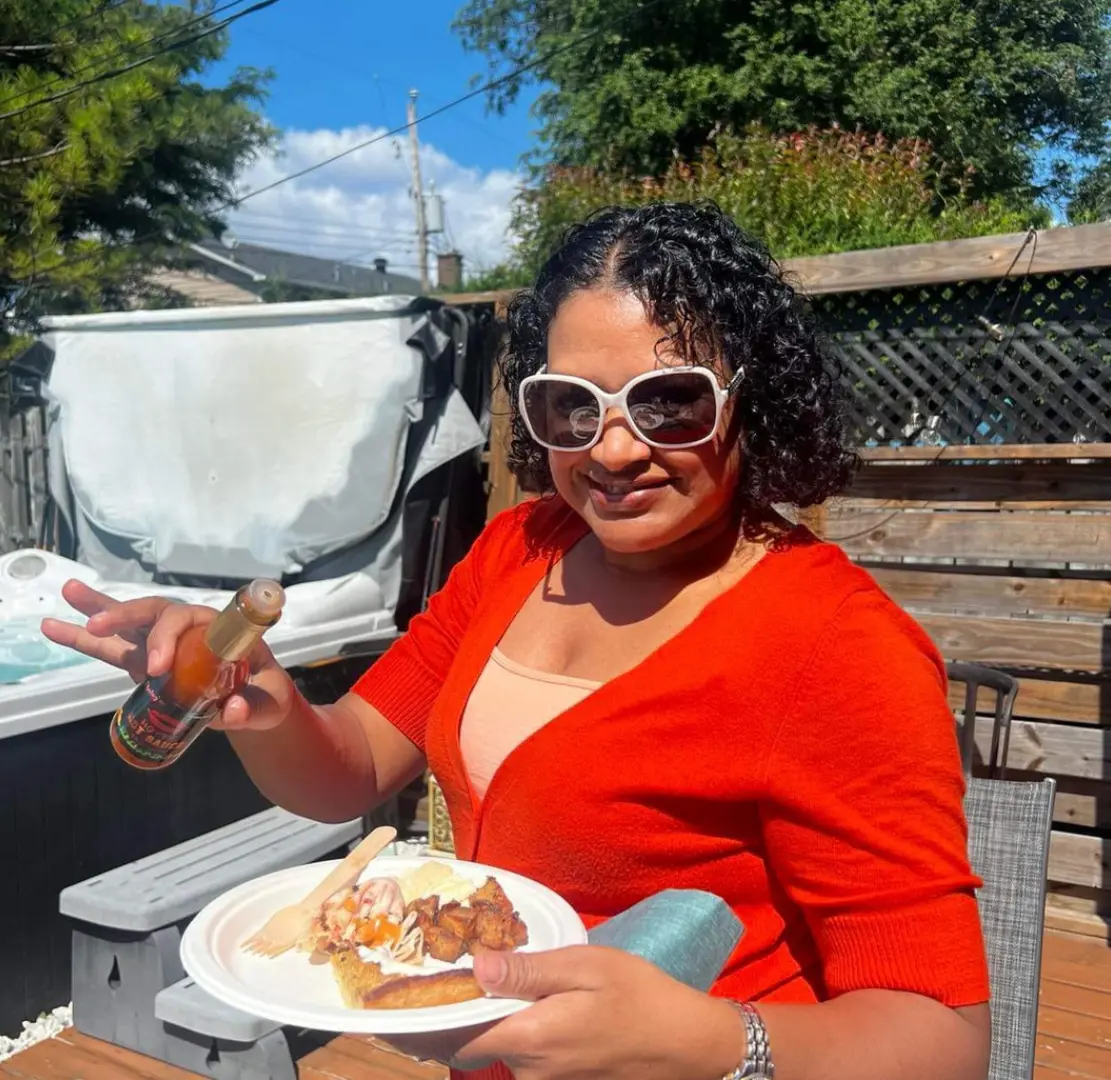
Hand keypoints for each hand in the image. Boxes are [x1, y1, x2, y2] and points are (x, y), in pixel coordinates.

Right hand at [40, 579, 295, 730]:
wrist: (256, 703)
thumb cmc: (267, 695)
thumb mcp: (270, 704)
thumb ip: (253, 709)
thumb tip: (232, 712)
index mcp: (221, 631)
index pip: (192, 620)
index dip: (170, 636)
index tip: (157, 668)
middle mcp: (191, 629)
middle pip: (157, 612)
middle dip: (127, 615)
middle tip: (98, 627)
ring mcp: (167, 644)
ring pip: (131, 621)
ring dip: (100, 609)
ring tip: (67, 592)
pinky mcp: (148, 661)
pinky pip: (115, 647)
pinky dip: (86, 638)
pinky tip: (54, 626)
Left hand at [386, 946, 745, 1079]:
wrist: (689, 1047)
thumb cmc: (640, 997)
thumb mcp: (586, 968)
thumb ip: (529, 971)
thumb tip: (475, 968)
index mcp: (530, 1039)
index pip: (453, 1038)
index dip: (418, 1021)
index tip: (390, 1001)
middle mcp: (528, 1071)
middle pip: (467, 1047)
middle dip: (442, 1020)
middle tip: (425, 981)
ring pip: (492, 1051)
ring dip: (476, 1023)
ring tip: (466, 982)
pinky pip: (518, 1057)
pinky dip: (505, 1031)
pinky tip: (514, 1002)